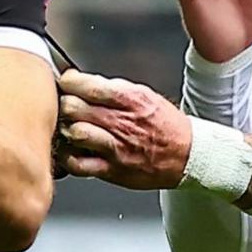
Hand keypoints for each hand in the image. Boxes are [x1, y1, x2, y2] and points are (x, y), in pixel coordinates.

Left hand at [55, 70, 191, 188]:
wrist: (186, 155)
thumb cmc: (165, 125)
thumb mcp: (144, 95)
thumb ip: (114, 89)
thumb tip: (85, 81)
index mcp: (130, 99)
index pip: (88, 86)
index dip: (69, 83)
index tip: (66, 83)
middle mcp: (121, 122)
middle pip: (75, 108)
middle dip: (64, 104)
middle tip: (65, 106)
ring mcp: (116, 147)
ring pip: (75, 133)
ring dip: (65, 129)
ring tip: (67, 128)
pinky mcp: (112, 170)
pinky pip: (79, 164)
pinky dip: (68, 157)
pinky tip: (72, 151)